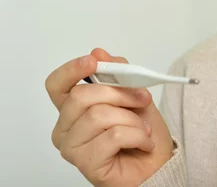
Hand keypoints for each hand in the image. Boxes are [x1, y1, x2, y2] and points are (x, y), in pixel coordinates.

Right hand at [46, 49, 173, 186]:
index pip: (57, 85)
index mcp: (73, 108)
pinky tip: (144, 143)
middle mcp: (66, 128)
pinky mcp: (86, 164)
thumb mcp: (135, 94)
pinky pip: (113, 136)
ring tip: (143, 129)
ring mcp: (72, 148)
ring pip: (99, 115)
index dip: (72, 70)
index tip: (93, 61)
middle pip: (81, 96)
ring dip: (132, 119)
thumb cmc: (143, 131)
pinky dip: (137, 135)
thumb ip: (117, 73)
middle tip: (143, 99)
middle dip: (119, 93)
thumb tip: (100, 53)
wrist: (158, 163)